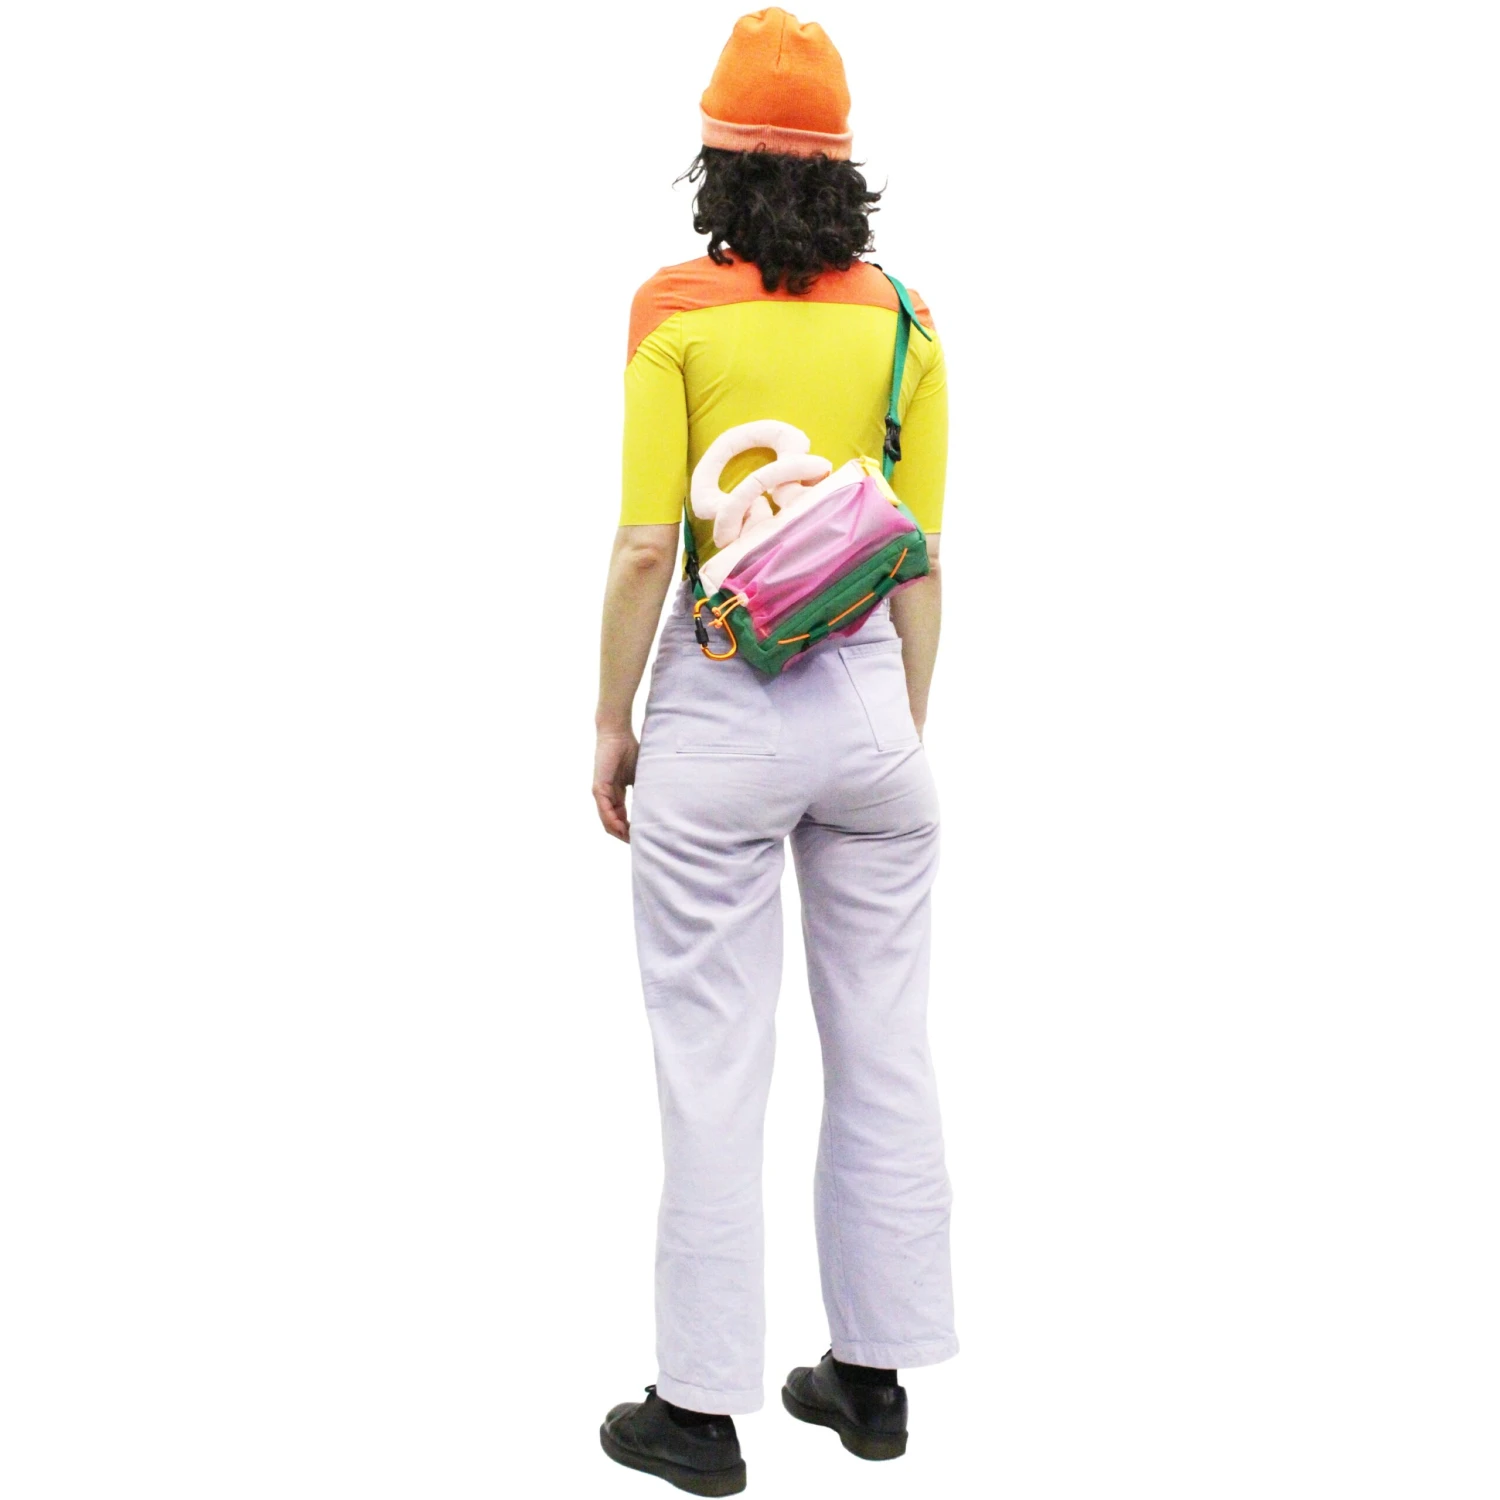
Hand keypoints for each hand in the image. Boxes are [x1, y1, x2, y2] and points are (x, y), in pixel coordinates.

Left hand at [593, 727, 639, 842]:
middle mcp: (607, 796)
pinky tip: (623, 830)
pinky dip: (613, 822)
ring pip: (607, 821)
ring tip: (633, 841)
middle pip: (613, 824)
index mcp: (617, 794)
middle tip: (641, 844)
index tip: (644, 836)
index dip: (631, 829)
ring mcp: (601, 793)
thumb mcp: (641, 776)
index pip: (622, 818)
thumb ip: (646, 790)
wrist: (618, 734)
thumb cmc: (630, 751)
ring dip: (619, 833)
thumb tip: (662, 805)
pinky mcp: (598, 788)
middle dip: (626, 836)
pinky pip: (604, 811)